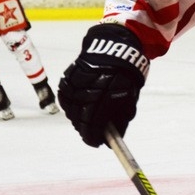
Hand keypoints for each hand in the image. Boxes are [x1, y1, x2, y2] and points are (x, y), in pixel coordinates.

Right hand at [57, 24, 149, 146]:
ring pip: (71, 111)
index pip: (92, 128)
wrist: (114, 51)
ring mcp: (74, 86)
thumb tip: (113, 140)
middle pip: (79, 121)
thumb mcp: (129, 100)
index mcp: (102, 100)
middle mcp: (85, 94)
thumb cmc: (124, 77)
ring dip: (78, 117)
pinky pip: (65, 99)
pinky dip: (71, 104)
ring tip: (87, 116)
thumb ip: (121, 121)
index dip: (94, 138)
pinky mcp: (67, 79)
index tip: (98, 143)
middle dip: (86, 129)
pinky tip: (79, 104)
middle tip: (93, 131)